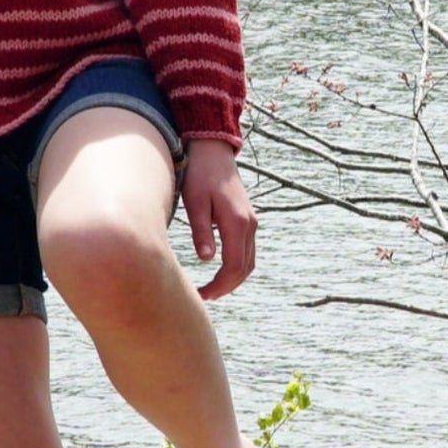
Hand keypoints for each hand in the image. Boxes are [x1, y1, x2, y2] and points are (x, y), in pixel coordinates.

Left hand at [180, 139, 256, 299]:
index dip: (218, 286)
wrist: (214, 150)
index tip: (200, 295)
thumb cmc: (199, 174)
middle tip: (203, 297)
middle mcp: (250, 225)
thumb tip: (206, 259)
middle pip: (244, 269)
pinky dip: (237, 266)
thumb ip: (201, 231)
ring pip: (249, 261)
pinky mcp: (248, 219)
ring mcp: (252, 222)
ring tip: (210, 288)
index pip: (233, 267)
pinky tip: (219, 270)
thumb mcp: (195, 202)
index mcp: (237, 223)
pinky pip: (247, 251)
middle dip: (225, 287)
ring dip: (232, 279)